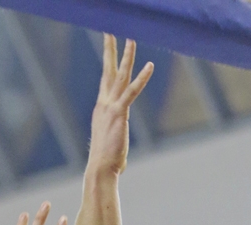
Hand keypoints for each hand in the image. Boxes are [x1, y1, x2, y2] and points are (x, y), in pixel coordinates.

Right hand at [87, 36, 153, 175]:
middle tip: (110, 31)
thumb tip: (120, 155)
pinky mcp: (120, 114)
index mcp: (102, 108)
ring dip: (126, 56)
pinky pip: (132, 91)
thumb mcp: (112, 144)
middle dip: (109, 49)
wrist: (101, 168)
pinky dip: (141, 78)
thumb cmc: (108, 162)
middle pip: (107, 70)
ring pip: (119, 75)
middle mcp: (103, 103)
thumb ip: (117, 140)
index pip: (106, 80)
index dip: (109, 62)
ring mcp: (110, 107)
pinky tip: (149, 66)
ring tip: (130, 38)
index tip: (109, 46)